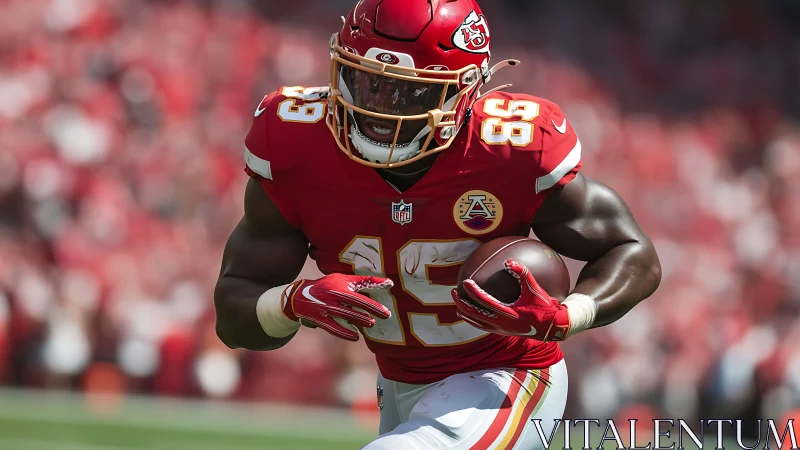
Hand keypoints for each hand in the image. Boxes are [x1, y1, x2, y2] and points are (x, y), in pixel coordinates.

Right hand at [283, 273, 392, 341]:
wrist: (299, 296)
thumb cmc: (327, 286)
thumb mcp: (343, 280)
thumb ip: (364, 282)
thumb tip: (388, 283)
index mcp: (338, 285)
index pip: (358, 290)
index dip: (373, 295)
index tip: (387, 301)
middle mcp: (331, 296)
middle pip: (353, 303)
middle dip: (370, 309)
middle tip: (385, 315)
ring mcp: (324, 309)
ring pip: (344, 315)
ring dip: (358, 320)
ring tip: (371, 323)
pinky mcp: (319, 320)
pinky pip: (333, 328)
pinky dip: (344, 333)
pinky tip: (355, 336)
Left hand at [452, 259, 569, 340]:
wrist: (551, 328)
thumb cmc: (544, 307)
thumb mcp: (535, 290)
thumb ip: (523, 274)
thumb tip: (509, 261)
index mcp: (507, 314)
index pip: (484, 301)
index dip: (473, 291)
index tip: (465, 281)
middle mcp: (500, 324)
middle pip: (474, 314)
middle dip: (461, 303)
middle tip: (454, 292)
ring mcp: (500, 330)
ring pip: (476, 323)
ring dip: (465, 313)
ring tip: (457, 304)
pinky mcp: (502, 333)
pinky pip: (482, 326)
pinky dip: (474, 320)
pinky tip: (472, 313)